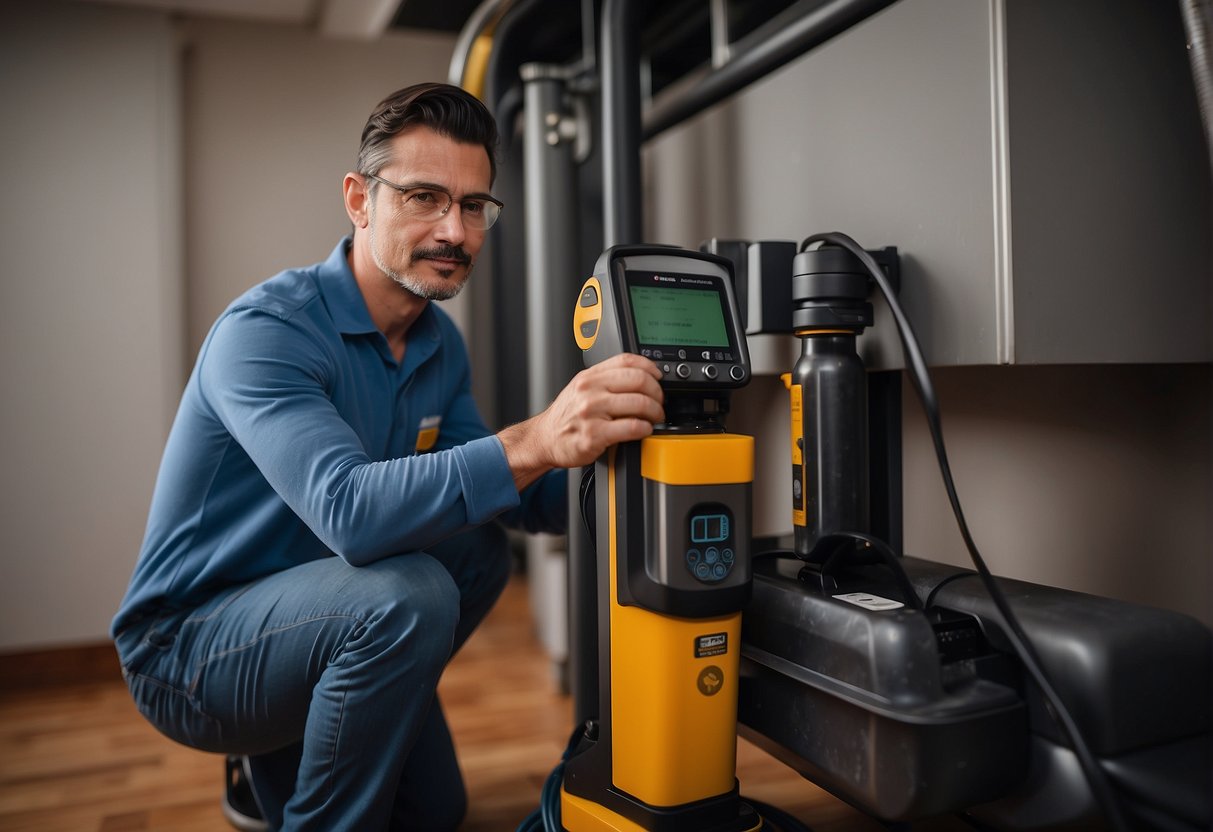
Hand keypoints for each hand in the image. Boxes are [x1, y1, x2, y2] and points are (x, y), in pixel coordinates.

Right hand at [498, 353, 664, 489]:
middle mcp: (590, 390)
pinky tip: (644, 430)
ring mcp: (591, 412)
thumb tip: (640, 377)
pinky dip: (645, 429)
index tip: (658, 377)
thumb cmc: (567, 416)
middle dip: (657, 393)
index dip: (649, 367)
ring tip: (654, 418)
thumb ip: (606, 379)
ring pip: (639, 403)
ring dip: (655, 412)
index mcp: (590, 376)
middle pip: (638, 380)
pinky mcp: (594, 435)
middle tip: (659, 403)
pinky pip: (631, 427)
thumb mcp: (581, 388)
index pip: (627, 360)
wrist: (545, 438)